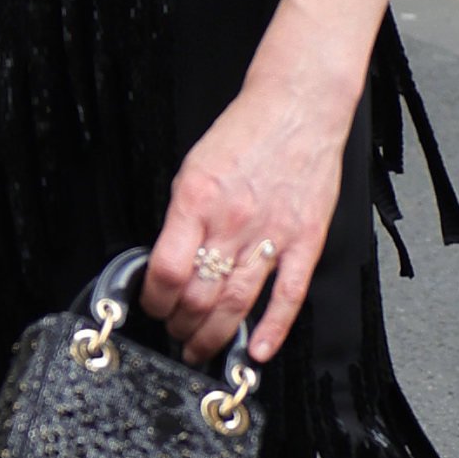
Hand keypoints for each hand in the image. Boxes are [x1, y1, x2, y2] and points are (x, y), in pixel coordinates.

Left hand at [140, 60, 357, 369]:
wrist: (297, 108)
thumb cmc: (245, 133)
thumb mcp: (193, 168)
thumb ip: (182, 217)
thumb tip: (168, 261)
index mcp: (197, 200)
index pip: (166, 270)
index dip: (154, 299)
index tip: (152, 305)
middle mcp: (233, 221)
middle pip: (200, 295)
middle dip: (180, 324)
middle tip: (176, 333)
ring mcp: (272, 234)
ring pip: (238, 303)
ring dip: (214, 334)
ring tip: (201, 349)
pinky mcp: (306, 240)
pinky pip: (288, 295)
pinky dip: (273, 329)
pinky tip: (257, 350)